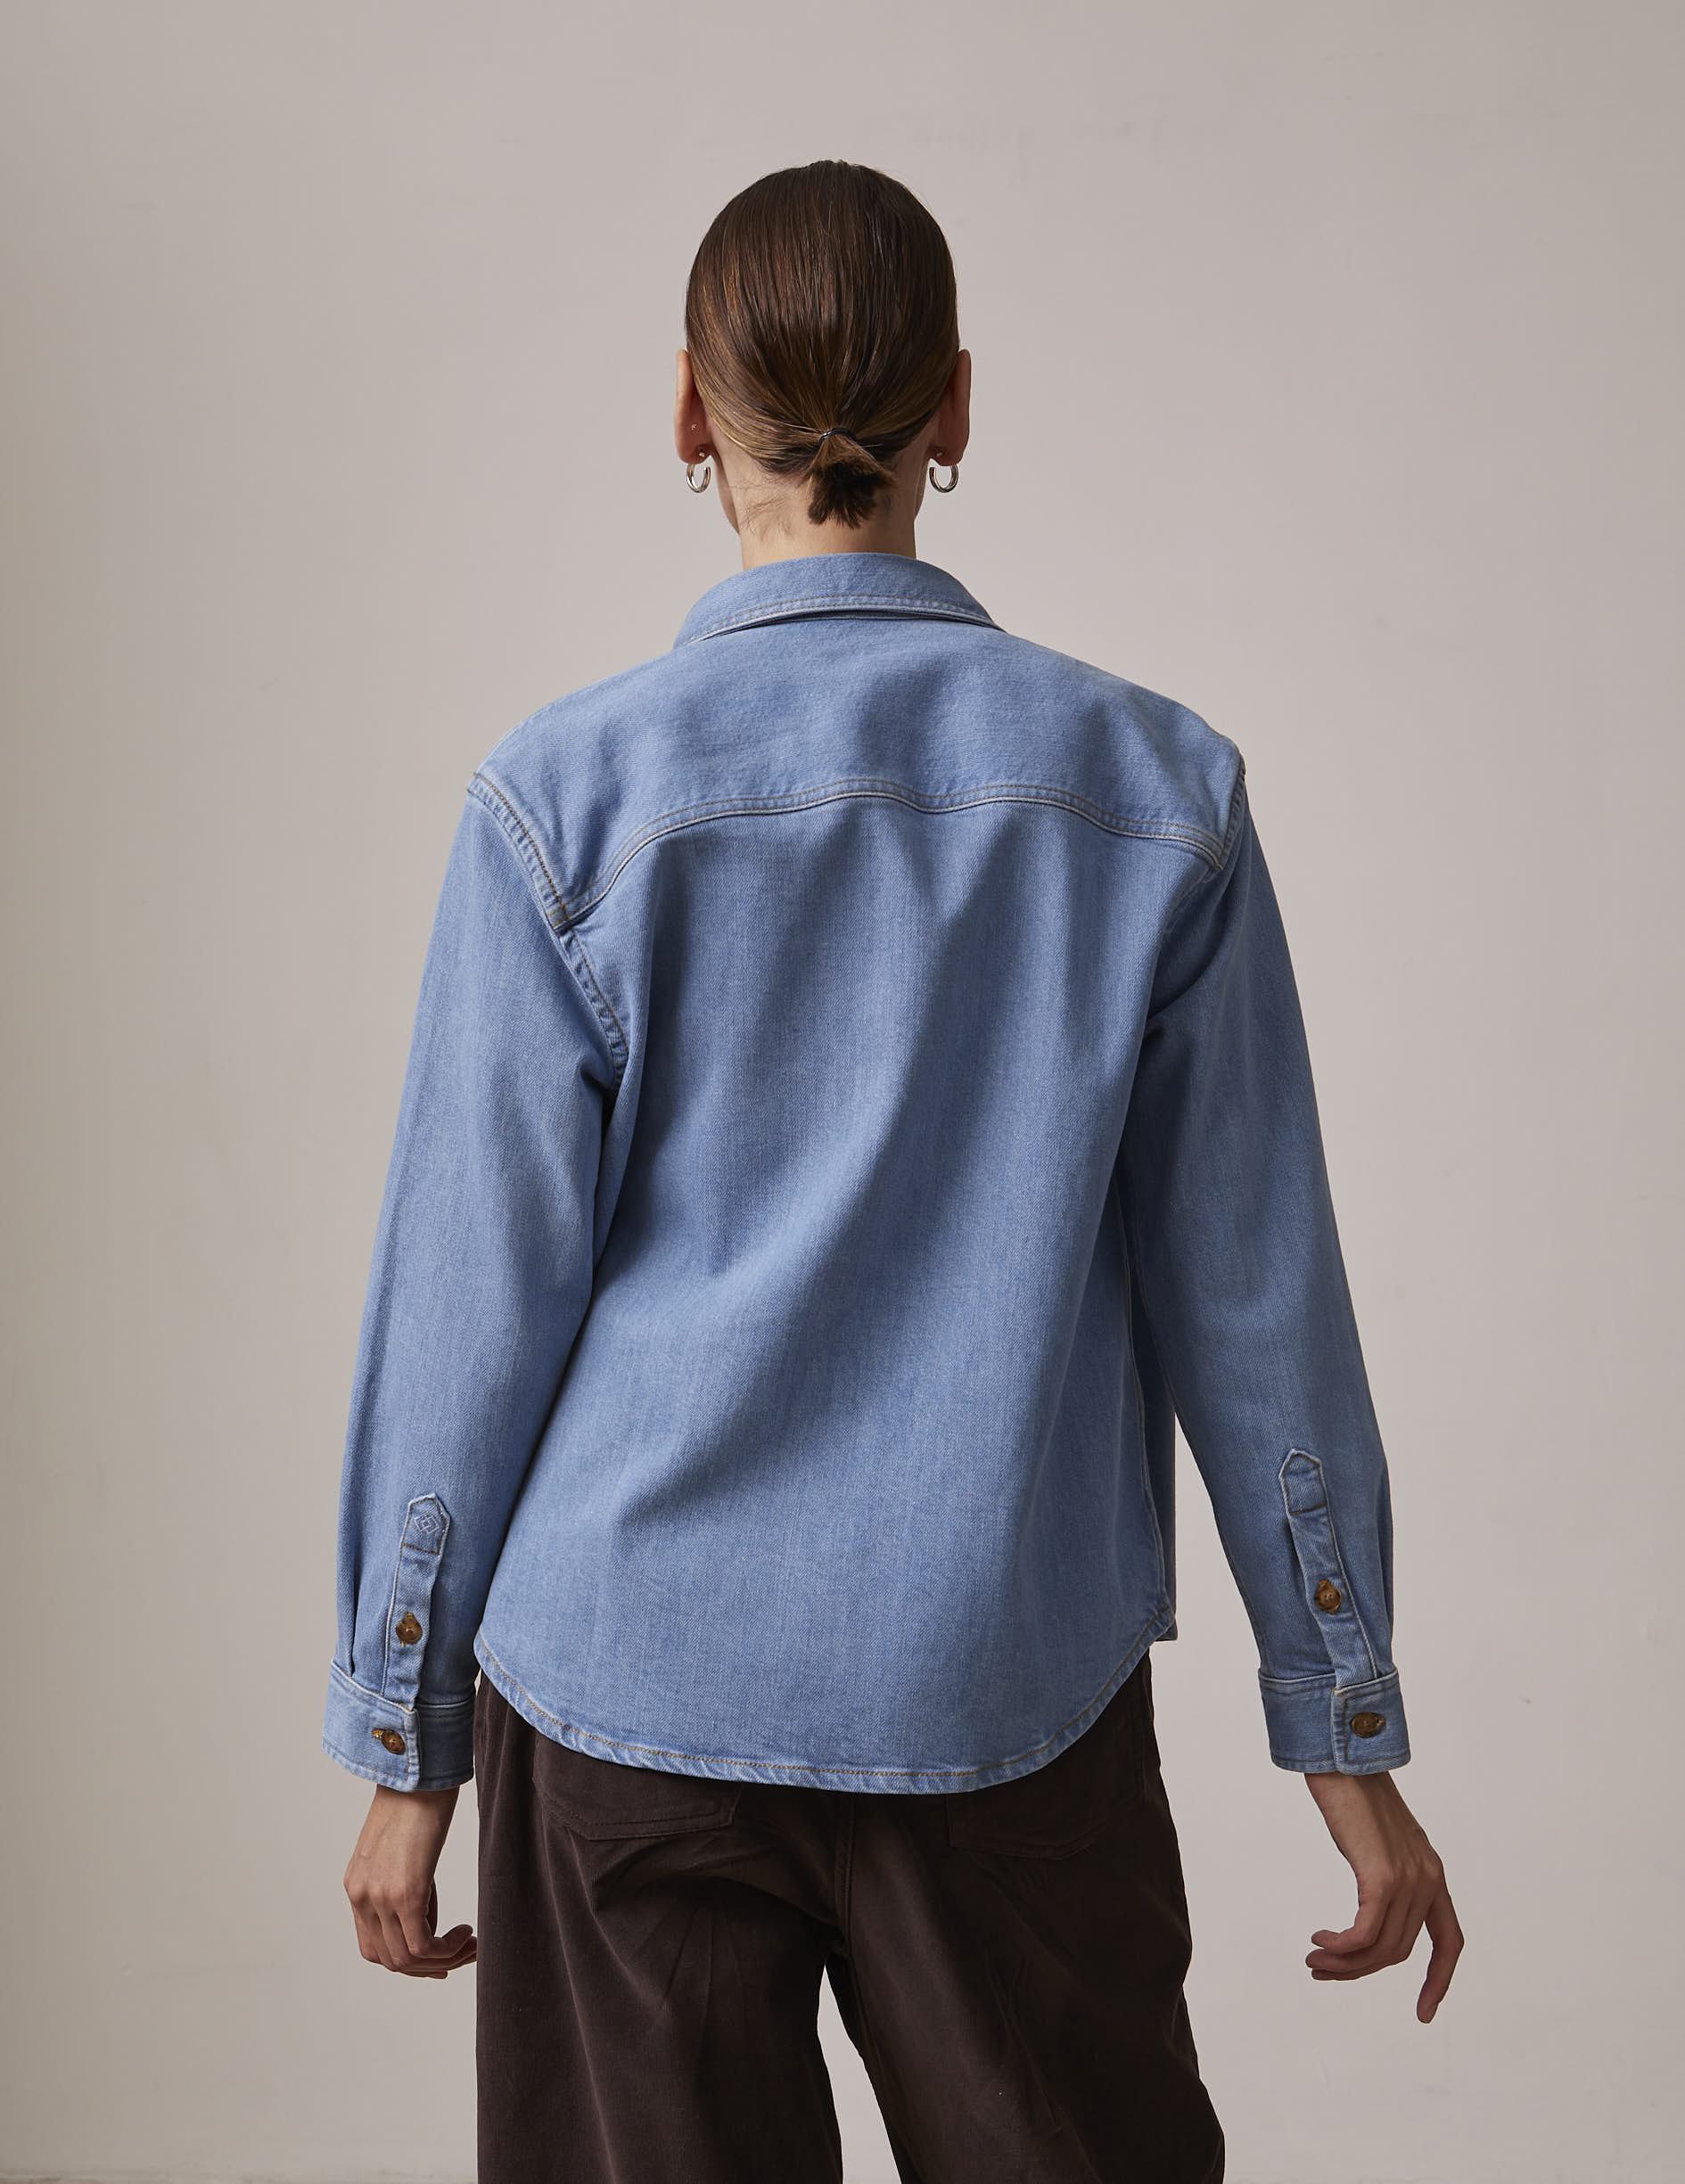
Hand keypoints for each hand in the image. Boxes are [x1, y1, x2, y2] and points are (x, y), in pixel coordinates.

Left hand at [343, 1782, 476, 1977]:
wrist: (419, 1769)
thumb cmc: (417, 1798)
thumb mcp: (401, 1849)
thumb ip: (403, 1882)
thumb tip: (424, 1917)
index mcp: (358, 1886)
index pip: (373, 1946)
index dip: (406, 1961)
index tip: (439, 1956)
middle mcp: (362, 1896)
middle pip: (389, 1960)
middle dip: (429, 1967)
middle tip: (462, 1953)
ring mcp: (380, 1897)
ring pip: (406, 1960)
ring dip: (444, 1960)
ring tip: (470, 1944)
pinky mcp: (404, 1892)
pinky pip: (422, 1945)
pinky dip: (447, 1950)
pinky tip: (466, 1933)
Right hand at [1301, 1769, 1462, 2019]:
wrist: (1344, 1758)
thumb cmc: (1353, 1792)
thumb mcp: (1379, 1840)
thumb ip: (1384, 1872)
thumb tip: (1370, 1902)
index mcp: (1432, 1874)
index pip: (1451, 1942)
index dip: (1439, 1981)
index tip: (1424, 2013)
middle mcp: (1427, 1881)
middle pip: (1399, 1952)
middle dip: (1359, 1971)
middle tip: (1322, 1970)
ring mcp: (1408, 1880)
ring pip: (1381, 1949)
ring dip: (1344, 1963)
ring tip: (1315, 1959)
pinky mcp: (1382, 1877)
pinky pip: (1364, 1935)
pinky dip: (1341, 1948)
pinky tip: (1320, 1940)